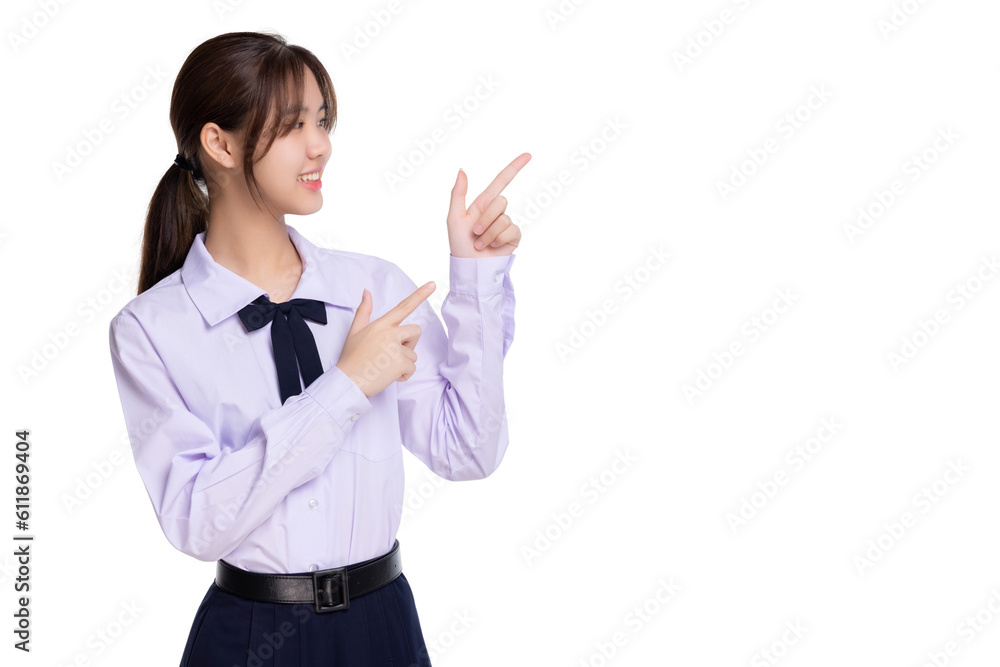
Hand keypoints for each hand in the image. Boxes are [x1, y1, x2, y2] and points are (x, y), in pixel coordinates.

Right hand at [336, 281, 435, 397]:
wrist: (347, 381)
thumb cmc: (351, 358)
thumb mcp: (354, 331)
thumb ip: (364, 311)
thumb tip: (367, 292)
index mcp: (381, 324)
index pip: (403, 307)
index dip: (420, 295)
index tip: (432, 284)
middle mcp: (390, 333)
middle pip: (416, 331)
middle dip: (409, 343)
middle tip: (392, 354)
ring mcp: (395, 348)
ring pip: (413, 354)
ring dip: (403, 362)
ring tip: (385, 366)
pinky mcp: (400, 363)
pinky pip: (411, 368)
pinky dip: (403, 375)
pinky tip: (388, 375)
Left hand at [446, 152, 530, 257]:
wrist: (470, 267)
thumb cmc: (459, 244)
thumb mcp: (453, 218)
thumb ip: (458, 193)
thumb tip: (463, 170)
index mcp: (483, 204)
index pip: (501, 181)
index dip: (515, 167)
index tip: (528, 155)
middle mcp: (496, 212)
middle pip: (500, 201)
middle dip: (485, 218)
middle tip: (474, 233)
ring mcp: (506, 224)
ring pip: (504, 218)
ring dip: (488, 233)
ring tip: (480, 243)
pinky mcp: (513, 236)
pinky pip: (511, 230)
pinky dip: (498, 239)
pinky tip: (492, 247)